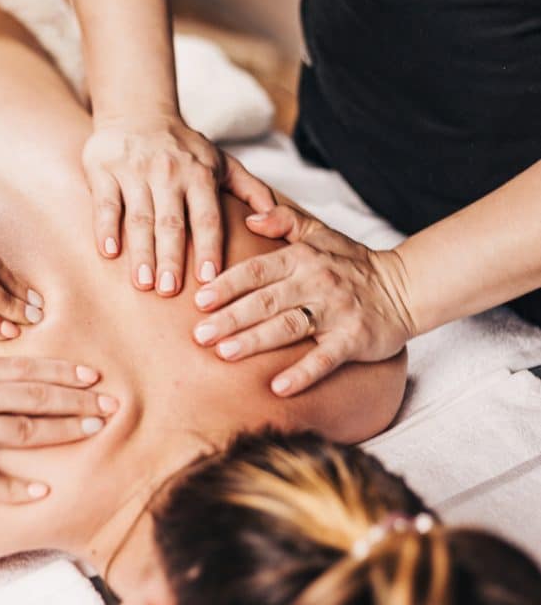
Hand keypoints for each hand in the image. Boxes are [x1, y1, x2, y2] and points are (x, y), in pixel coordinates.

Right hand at [0, 352, 117, 502]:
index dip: (62, 371)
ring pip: (24, 427)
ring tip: (98, 429)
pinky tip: (40, 493)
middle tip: (115, 403)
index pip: (25, 369)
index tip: (91, 372)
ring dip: (64, 428)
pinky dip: (14, 487)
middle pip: (37, 395)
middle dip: (79, 399)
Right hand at [82, 113, 275, 295]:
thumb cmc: (182, 148)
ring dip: (141, 252)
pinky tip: (110, 252)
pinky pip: (105, 203)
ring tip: (143, 283)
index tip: (209, 278)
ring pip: (139, 218)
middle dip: (170, 258)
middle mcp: (168, 172)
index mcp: (199, 174)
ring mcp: (134, 171)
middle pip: (171, 222)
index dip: (208, 248)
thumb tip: (276, 216)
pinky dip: (106, 228)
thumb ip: (250, 188)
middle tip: (169, 290)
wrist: (137, 112)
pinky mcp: (104, 170)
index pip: (206, 217)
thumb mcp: (221, 161)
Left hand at [191, 205, 414, 395]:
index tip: (199, 300)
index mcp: (302, 258)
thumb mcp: (320, 233)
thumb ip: (283, 221)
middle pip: (265, 300)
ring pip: (288, 326)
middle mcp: (316, 282)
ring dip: (255, 341)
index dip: (226, 285)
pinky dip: (302, 373)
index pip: (256, 271)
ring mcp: (336, 311)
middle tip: (199, 334)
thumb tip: (249, 216)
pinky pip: (325, 358)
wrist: (405, 288)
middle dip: (230, 317)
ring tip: (224, 353)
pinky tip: (278, 388)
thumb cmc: (352, 263)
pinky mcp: (354, 339)